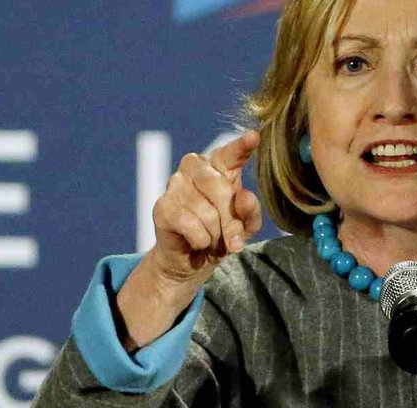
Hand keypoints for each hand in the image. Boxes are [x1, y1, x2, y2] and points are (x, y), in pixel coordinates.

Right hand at [115, 131, 261, 349]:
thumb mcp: (245, 226)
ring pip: (208, 213)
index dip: (242, 146)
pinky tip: (196, 241)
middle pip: (222, 191)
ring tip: (210, 238)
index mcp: (219, 166)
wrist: (192, 262)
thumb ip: (251, 212)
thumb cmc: (222, 236)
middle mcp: (195, 168)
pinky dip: (200, 240)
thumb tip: (244, 198)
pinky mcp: (162, 206)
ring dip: (215, 235)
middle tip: (234, 242)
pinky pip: (192, 225)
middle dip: (231, 222)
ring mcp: (175, 184)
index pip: (231, 153)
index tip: (254, 137)